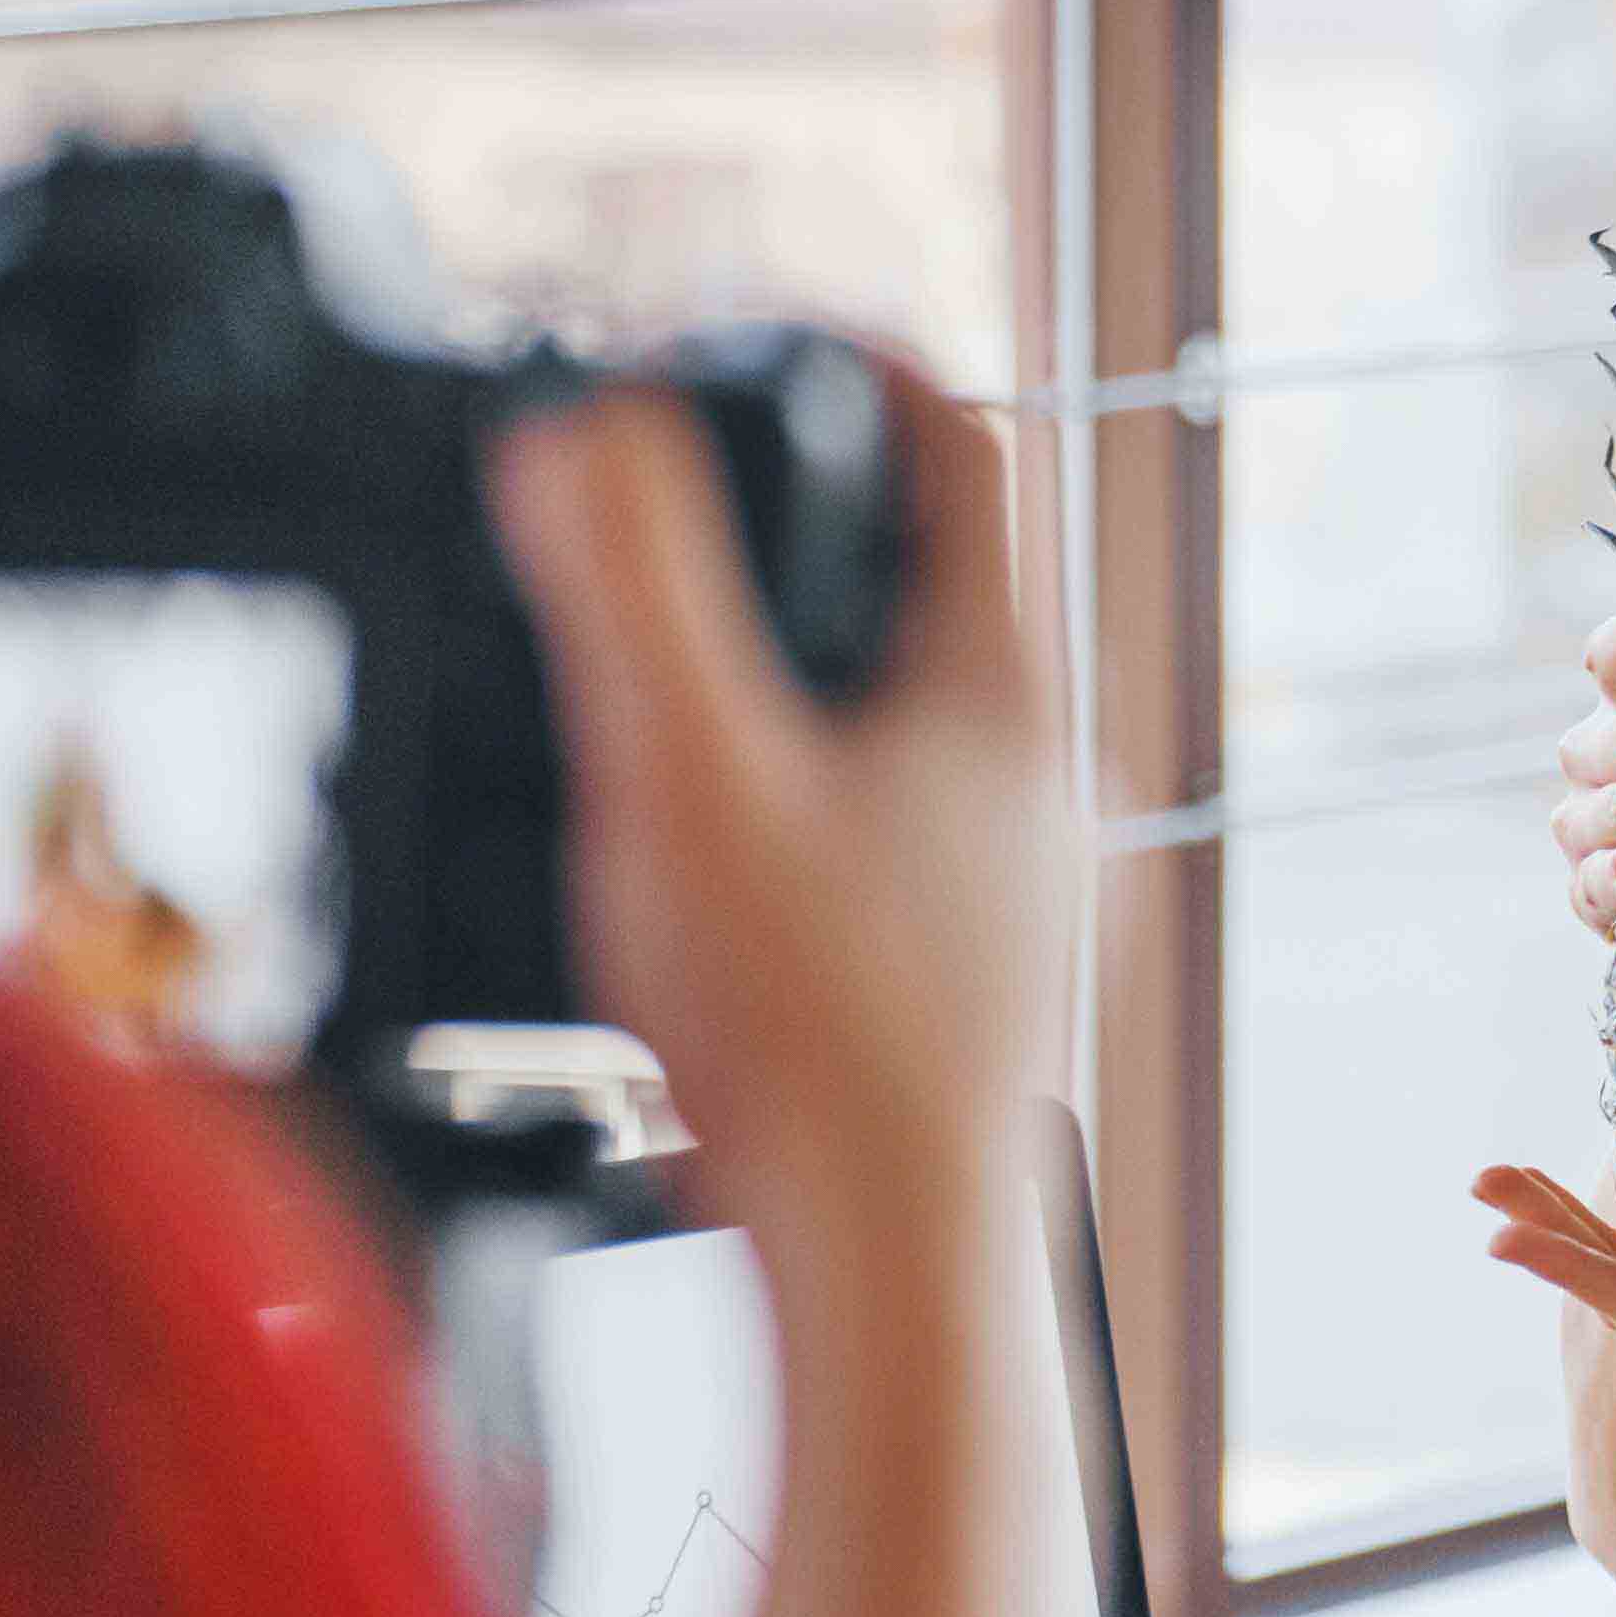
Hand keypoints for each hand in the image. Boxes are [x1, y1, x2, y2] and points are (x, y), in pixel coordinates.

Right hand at [498, 361, 1062, 1254]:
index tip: (749, 333)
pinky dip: (788, 795)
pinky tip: (697, 853)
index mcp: (997, 688)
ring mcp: (1012, 886)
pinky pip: (878, 830)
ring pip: (898, 711)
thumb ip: (632, 586)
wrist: (894, 1283)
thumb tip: (579, 426)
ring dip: (786, 667)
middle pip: (924, 574)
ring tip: (657, 670)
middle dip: (796, 518)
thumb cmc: (814, 1048)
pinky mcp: (966, 983)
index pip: (961, 443)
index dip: (856, 357)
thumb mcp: (689, 772)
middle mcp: (1036, 774)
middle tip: (664, 497)